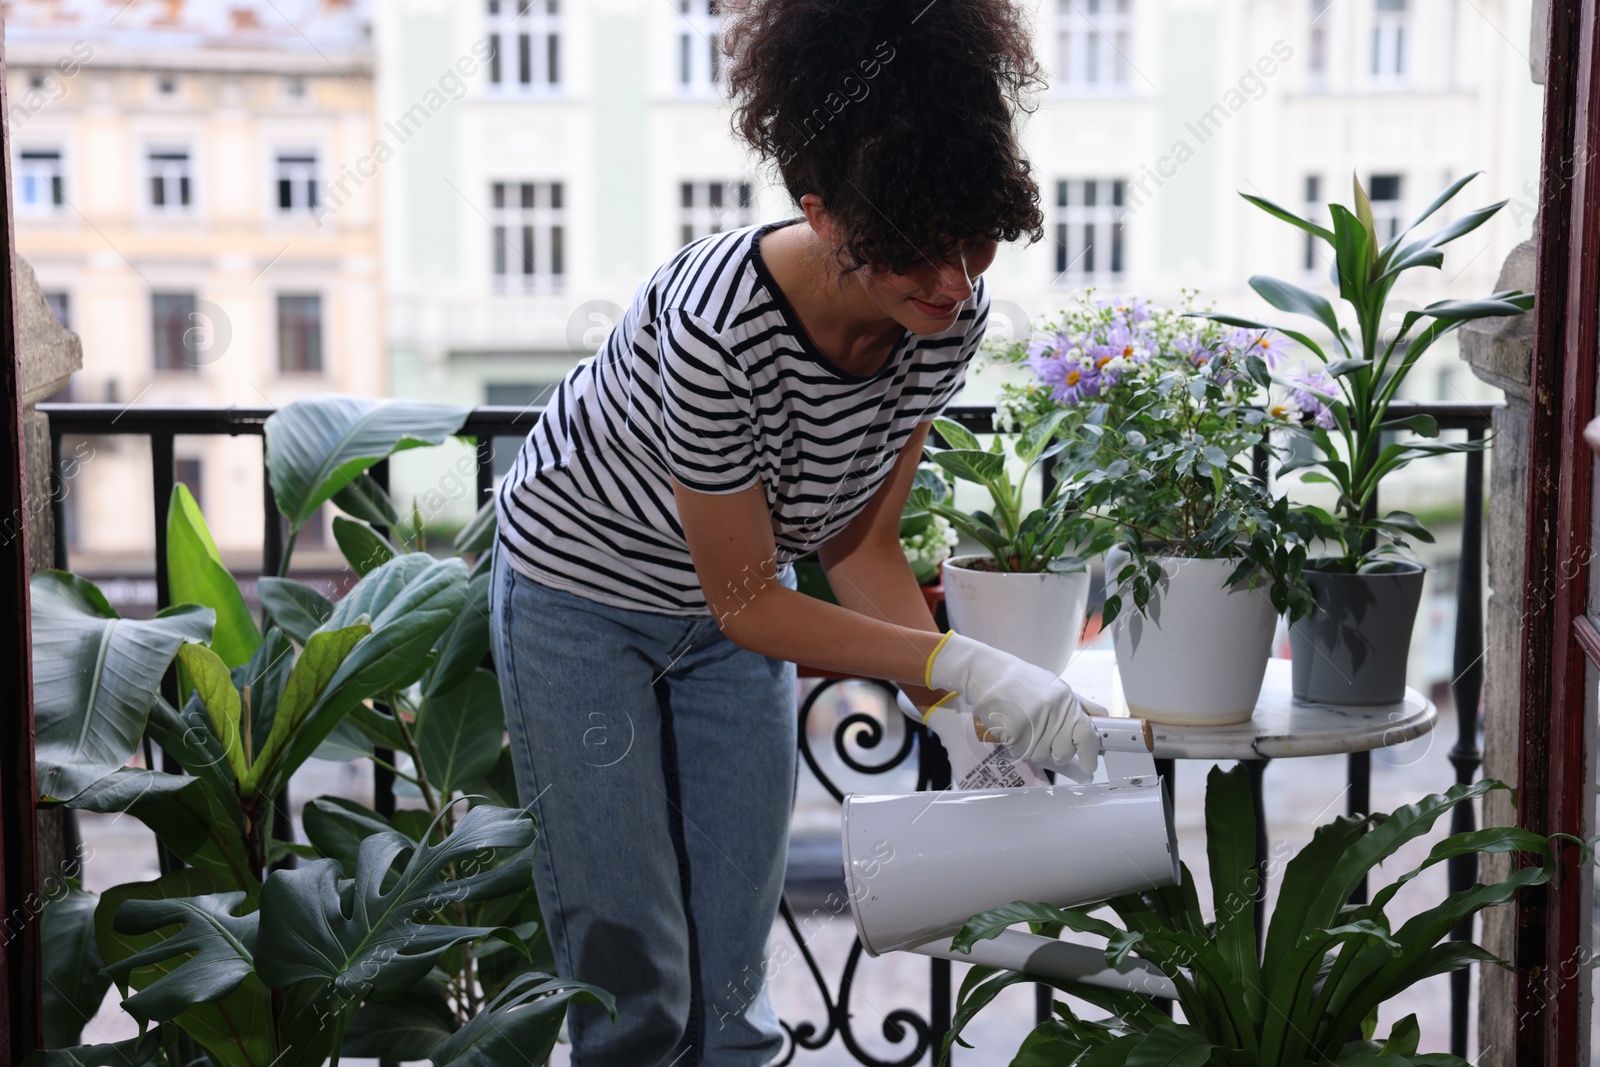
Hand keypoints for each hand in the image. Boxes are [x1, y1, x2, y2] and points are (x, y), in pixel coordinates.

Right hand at [925, 632, 1101, 772]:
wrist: (986, 672)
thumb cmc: (1020, 680)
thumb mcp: (1054, 687)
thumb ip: (1077, 705)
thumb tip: (1102, 719)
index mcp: (1066, 699)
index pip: (1087, 733)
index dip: (1090, 754)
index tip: (1089, 766)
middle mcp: (1053, 711)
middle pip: (1064, 751)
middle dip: (1057, 752)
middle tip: (1045, 739)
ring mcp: (1034, 721)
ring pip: (1041, 755)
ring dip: (1033, 748)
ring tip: (1024, 728)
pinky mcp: (1014, 730)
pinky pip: (1021, 753)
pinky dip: (1017, 747)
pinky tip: (1012, 730)